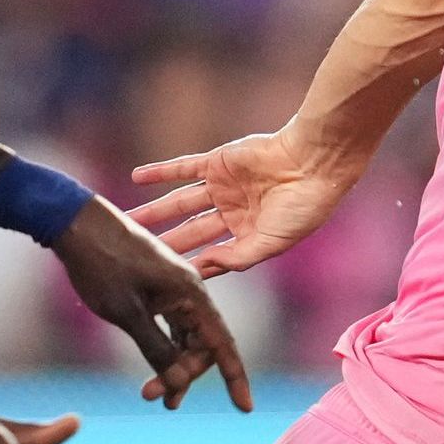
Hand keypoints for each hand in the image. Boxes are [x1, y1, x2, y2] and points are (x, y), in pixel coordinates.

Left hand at [52, 195, 253, 410]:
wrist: (74, 222)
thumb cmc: (101, 264)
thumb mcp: (127, 313)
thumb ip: (156, 349)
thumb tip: (178, 383)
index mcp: (191, 293)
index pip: (223, 344)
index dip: (235, 378)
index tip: (245, 408)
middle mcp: (189, 290)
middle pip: (202, 344)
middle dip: (184, 375)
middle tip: (153, 398)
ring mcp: (172, 288)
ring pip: (185, 337)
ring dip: (172, 366)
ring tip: (152, 394)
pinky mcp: (155, 288)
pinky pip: (171, 325)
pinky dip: (164, 348)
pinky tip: (154, 364)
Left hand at [131, 124, 363, 281]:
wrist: (315, 162)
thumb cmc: (304, 206)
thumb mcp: (273, 241)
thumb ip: (239, 256)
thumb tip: (205, 265)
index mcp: (249, 235)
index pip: (212, 255)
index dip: (190, 266)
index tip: (164, 280)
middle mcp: (233, 213)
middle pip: (190, 231)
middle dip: (164, 242)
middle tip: (134, 253)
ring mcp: (223, 187)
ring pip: (180, 202)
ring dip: (154, 211)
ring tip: (128, 220)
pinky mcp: (218, 162)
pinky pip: (183, 167)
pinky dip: (160, 172)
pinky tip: (137, 177)